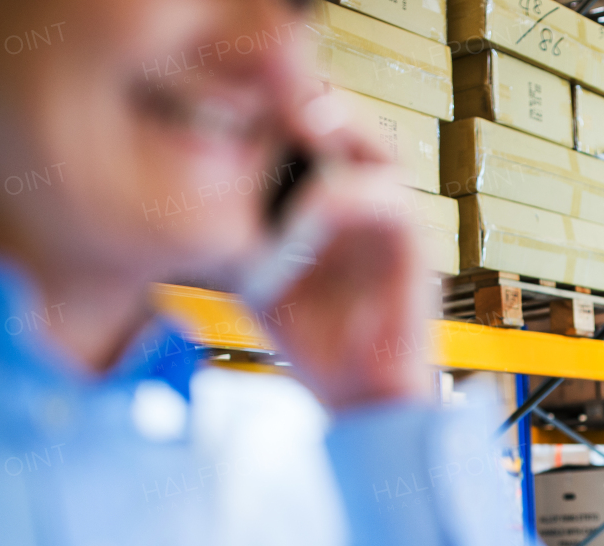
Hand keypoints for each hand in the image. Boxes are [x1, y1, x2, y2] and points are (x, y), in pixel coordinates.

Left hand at [247, 91, 431, 409]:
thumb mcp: (256, 273)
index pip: (318, 131)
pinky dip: (349, 198)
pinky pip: (390, 206)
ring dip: (342, 128)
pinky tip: (309, 206)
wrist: (358, 399)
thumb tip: (188, 194)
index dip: (285, 103)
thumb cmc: (312, 340)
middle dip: (312, 100)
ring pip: (379, 152)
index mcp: (335, 200)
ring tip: (299, 120)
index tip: (240, 91)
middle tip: (270, 88)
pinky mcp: (415, 253)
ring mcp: (394, 225)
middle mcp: (369, 203)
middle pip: (351, 126)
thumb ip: (236, 232)